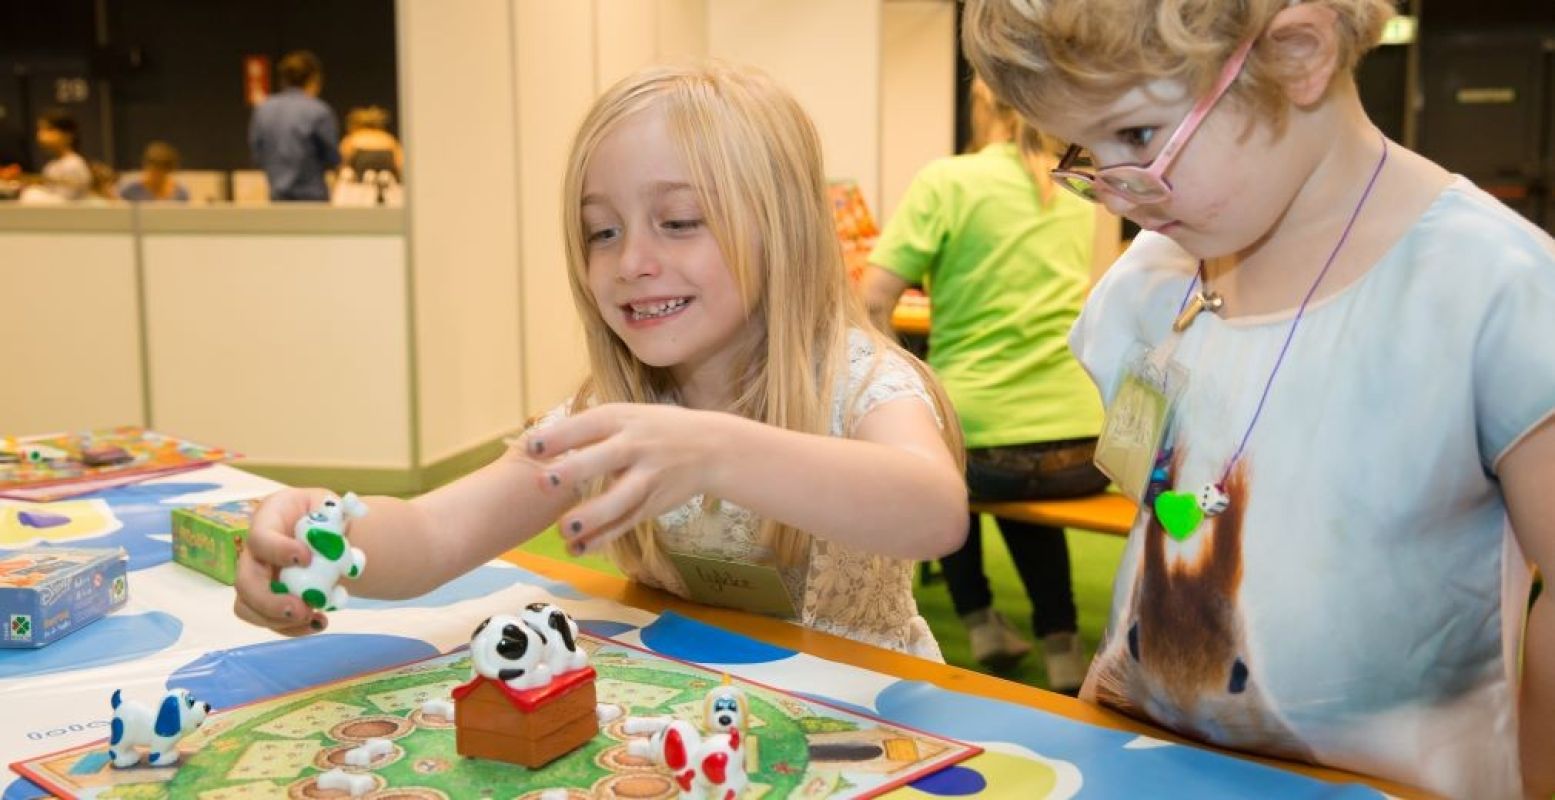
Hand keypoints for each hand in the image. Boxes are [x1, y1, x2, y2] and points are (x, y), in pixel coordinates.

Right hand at [233, 487, 334, 634]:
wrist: (326, 532)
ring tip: (313, 618)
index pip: (259, 538)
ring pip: (248, 607)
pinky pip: (269, 621)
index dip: (278, 551)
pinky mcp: (267, 600)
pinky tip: (319, 623)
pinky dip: (293, 629)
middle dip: (269, 601)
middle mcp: (254, 552)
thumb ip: (333, 520)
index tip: (306, 558)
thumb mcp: (330, 506)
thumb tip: (336, 548)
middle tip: (301, 608)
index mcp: (268, 520)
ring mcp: (257, 578)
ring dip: (278, 621)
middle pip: (244, 581)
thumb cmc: (323, 514)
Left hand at [521, 403, 723, 555]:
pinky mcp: (653, 504)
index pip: (587, 425)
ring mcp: (648, 476)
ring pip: (620, 499)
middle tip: (543, 483)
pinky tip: (579, 548)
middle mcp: (636, 446)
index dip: (559, 436)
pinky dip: (603, 537)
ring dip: (593, 515)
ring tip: (564, 529)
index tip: (530, 447)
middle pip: (604, 459)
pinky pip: (626, 523)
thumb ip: (590, 430)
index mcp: (623, 419)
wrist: (712, 448)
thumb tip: (534, 444)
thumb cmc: (655, 429)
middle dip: (575, 471)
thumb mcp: (628, 416)